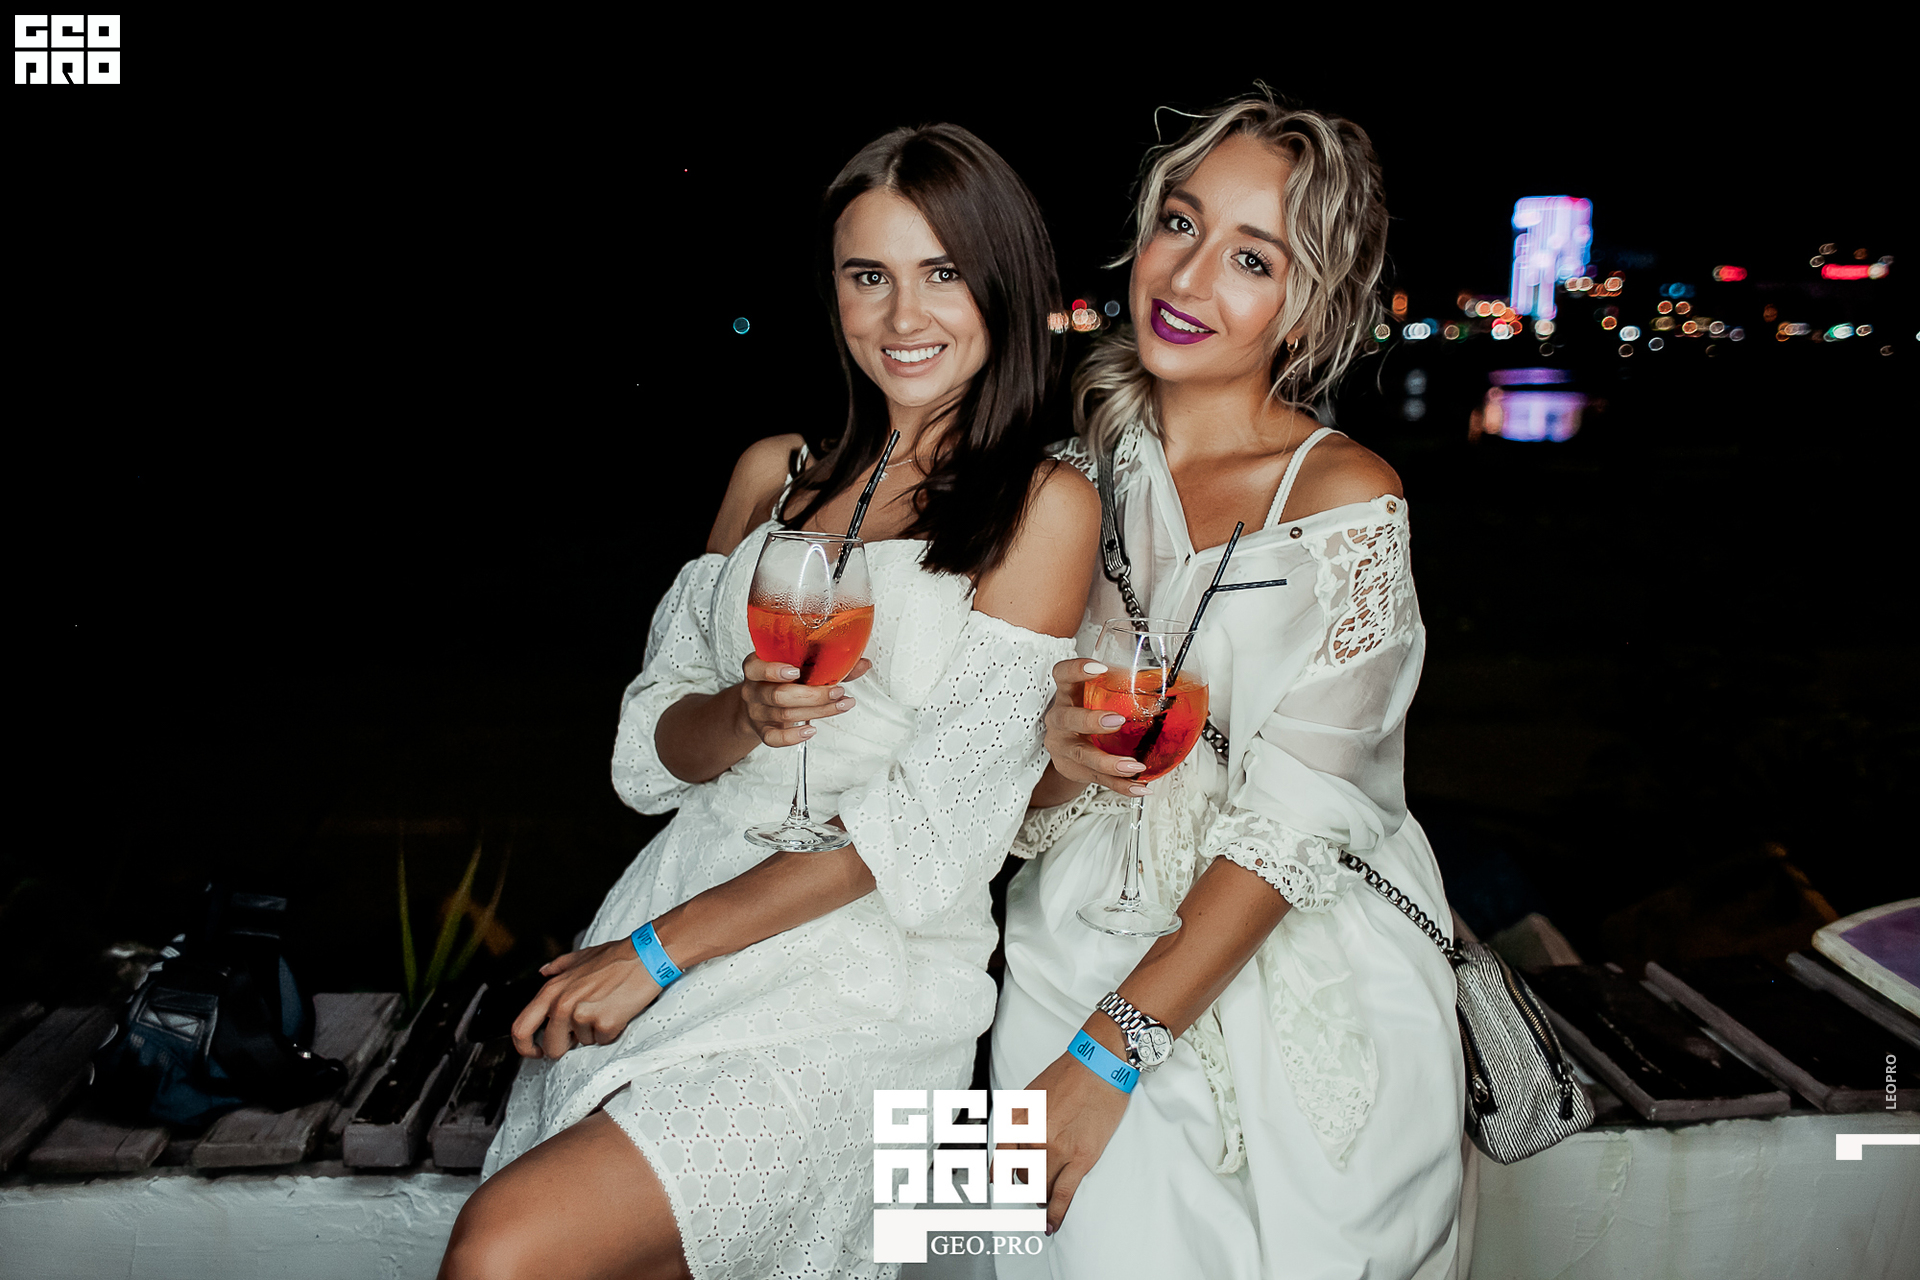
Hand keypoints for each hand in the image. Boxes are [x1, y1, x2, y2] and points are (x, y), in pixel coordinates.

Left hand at [510, 938, 664, 1059]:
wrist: (646, 956)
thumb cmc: (617, 957)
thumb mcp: (581, 957)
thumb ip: (558, 966)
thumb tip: (543, 972)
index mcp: (552, 990)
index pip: (520, 1028)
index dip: (524, 1047)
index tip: (536, 1051)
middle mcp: (562, 1004)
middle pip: (551, 1047)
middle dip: (565, 1047)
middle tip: (580, 1035)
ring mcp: (583, 1015)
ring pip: (583, 1043)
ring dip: (594, 1032)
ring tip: (607, 1008)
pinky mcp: (605, 1023)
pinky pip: (604, 1040)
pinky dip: (612, 1031)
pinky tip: (619, 1011)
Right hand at [737, 656, 873, 748]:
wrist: (758, 703)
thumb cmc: (780, 680)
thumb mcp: (796, 666)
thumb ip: (826, 663)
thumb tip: (861, 663)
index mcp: (756, 667)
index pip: (756, 668)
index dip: (774, 671)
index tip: (796, 672)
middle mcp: (753, 690)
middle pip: (779, 695)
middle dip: (812, 695)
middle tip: (837, 691)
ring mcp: (757, 712)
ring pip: (785, 715)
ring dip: (818, 711)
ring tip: (840, 705)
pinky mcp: (763, 731)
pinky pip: (775, 738)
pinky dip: (794, 736)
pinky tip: (811, 730)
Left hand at [1007, 1044, 1130, 1234]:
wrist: (1100, 1064)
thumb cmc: (1069, 1075)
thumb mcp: (1030, 1094)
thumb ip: (1017, 1122)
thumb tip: (1006, 1153)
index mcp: (1018, 1119)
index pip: (1000, 1161)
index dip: (1001, 1178)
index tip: (1001, 1188)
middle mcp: (1032, 1137)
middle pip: (1022, 1178)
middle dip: (1026, 1187)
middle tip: (1032, 1190)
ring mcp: (1057, 1149)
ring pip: (1040, 1189)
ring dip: (1040, 1198)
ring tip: (1043, 1200)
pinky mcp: (1081, 1158)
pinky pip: (1063, 1194)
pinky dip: (1054, 1213)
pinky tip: (1050, 1224)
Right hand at [1042, 658, 1147, 796]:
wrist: (1069, 751)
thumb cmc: (1086, 716)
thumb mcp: (1094, 697)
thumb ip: (1121, 691)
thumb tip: (1172, 684)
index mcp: (1068, 695)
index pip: (1062, 675)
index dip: (1076, 670)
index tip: (1098, 669)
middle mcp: (1060, 720)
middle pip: (1067, 718)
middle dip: (1091, 720)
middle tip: (1116, 721)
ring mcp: (1064, 747)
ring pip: (1082, 755)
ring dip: (1109, 762)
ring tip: (1133, 765)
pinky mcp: (1075, 769)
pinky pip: (1099, 779)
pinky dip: (1121, 785)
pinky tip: (1138, 786)